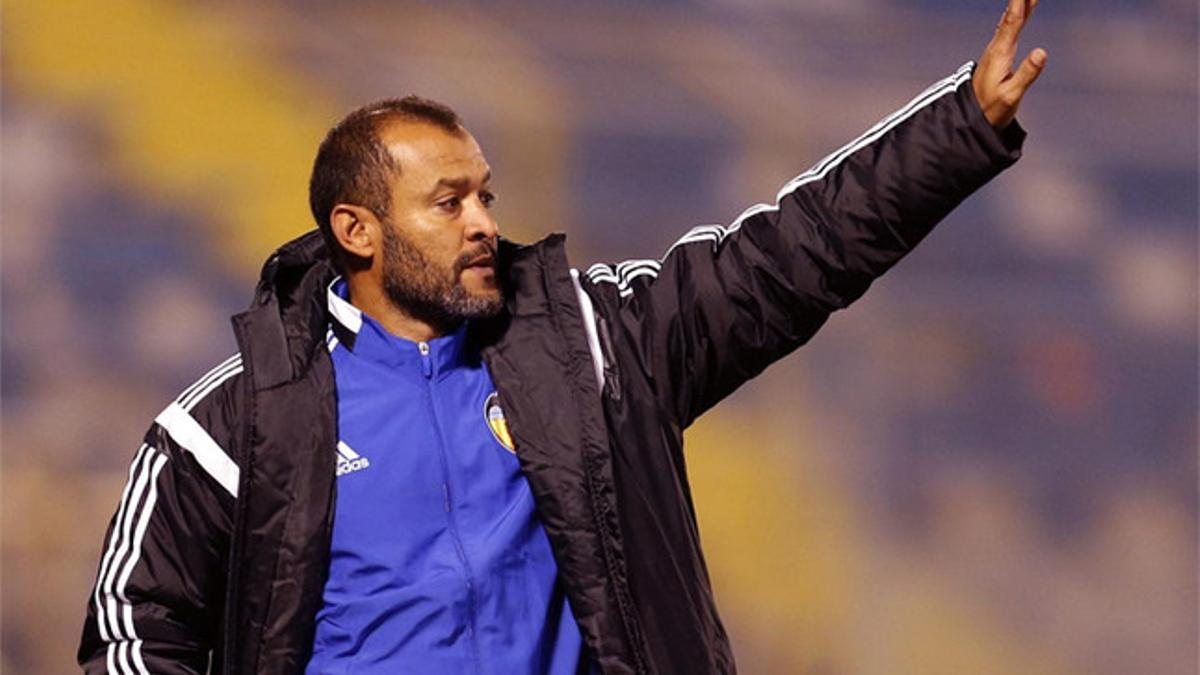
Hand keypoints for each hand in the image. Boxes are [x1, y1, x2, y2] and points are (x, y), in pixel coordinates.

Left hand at [973, 0, 1047, 128]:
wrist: (973, 117)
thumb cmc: (992, 108)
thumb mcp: (1011, 95)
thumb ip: (1027, 74)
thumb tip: (1041, 52)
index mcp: (1000, 53)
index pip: (1013, 21)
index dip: (1021, 2)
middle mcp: (997, 47)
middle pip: (1012, 15)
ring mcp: (996, 49)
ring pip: (1011, 19)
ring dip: (1022, 2)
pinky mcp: (998, 54)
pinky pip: (1010, 27)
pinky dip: (1018, 14)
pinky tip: (1021, 9)